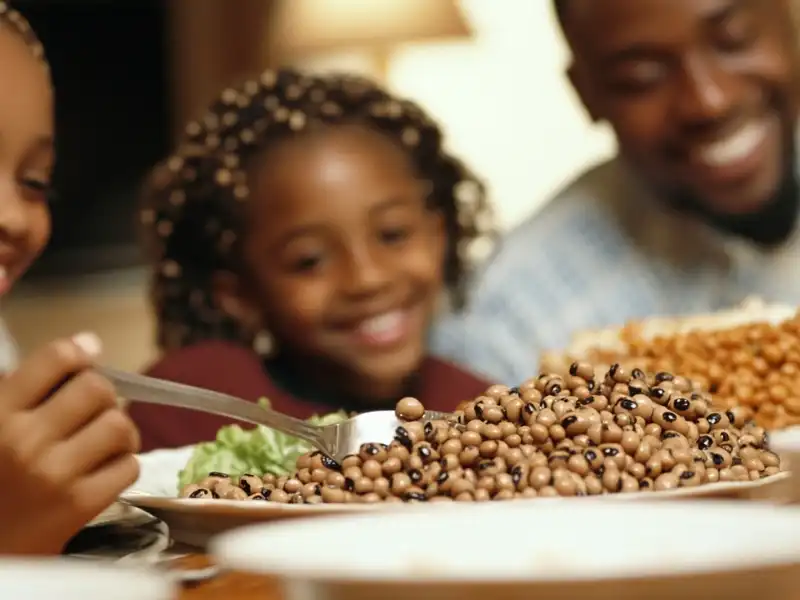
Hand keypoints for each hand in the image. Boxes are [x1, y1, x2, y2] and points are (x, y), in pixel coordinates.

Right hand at [0, 333, 139, 554]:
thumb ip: (29, 385)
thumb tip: (90, 342)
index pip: (56, 358)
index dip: (80, 356)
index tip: (84, 364)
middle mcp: (25, 440)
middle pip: (98, 389)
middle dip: (104, 397)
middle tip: (93, 412)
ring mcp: (55, 475)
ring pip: (120, 425)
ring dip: (120, 431)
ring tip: (104, 442)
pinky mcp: (80, 506)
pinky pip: (129, 465)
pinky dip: (123, 465)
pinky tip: (102, 471)